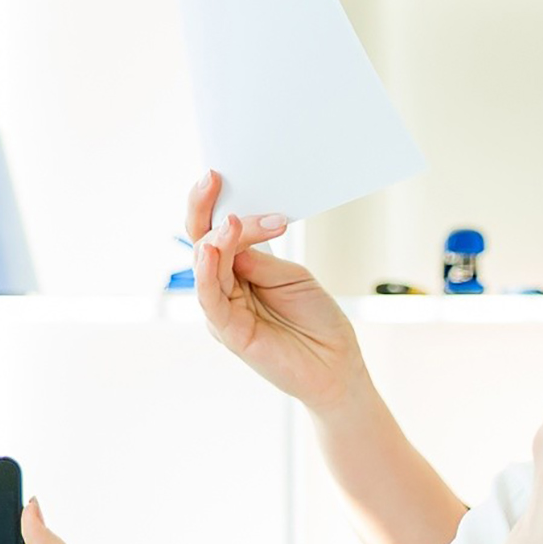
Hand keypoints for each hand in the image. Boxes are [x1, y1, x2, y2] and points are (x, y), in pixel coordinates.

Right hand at [188, 170, 366, 413]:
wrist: (339, 366)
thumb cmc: (319, 322)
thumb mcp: (292, 277)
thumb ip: (260, 259)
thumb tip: (231, 233)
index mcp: (241, 271)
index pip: (219, 231)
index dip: (216, 204)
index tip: (221, 176)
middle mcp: (226, 288)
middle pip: (203, 242)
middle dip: (204, 208)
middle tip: (213, 179)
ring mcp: (224, 310)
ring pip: (206, 265)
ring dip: (217, 239)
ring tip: (232, 220)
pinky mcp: (229, 332)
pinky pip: (210, 298)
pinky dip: (208, 273)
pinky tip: (213, 252)